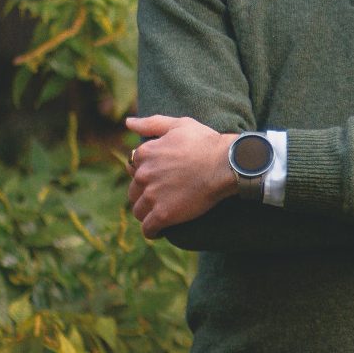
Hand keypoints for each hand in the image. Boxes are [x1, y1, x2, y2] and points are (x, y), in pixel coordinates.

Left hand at [125, 115, 235, 237]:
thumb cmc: (206, 142)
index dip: (146, 173)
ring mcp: (152, 196)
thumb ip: (151, 123)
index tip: (159, 177)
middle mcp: (143, 175)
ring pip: (139, 210)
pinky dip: (153, 230)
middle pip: (134, 191)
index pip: (133, 168)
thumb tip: (127, 122)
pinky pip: (148, 229)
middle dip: (145, 194)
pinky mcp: (162, 214)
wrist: (226, 164)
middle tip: (163, 195)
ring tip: (162, 212)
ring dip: (148, 212)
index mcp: (145, 153)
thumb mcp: (179, 124)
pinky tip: (160, 229)